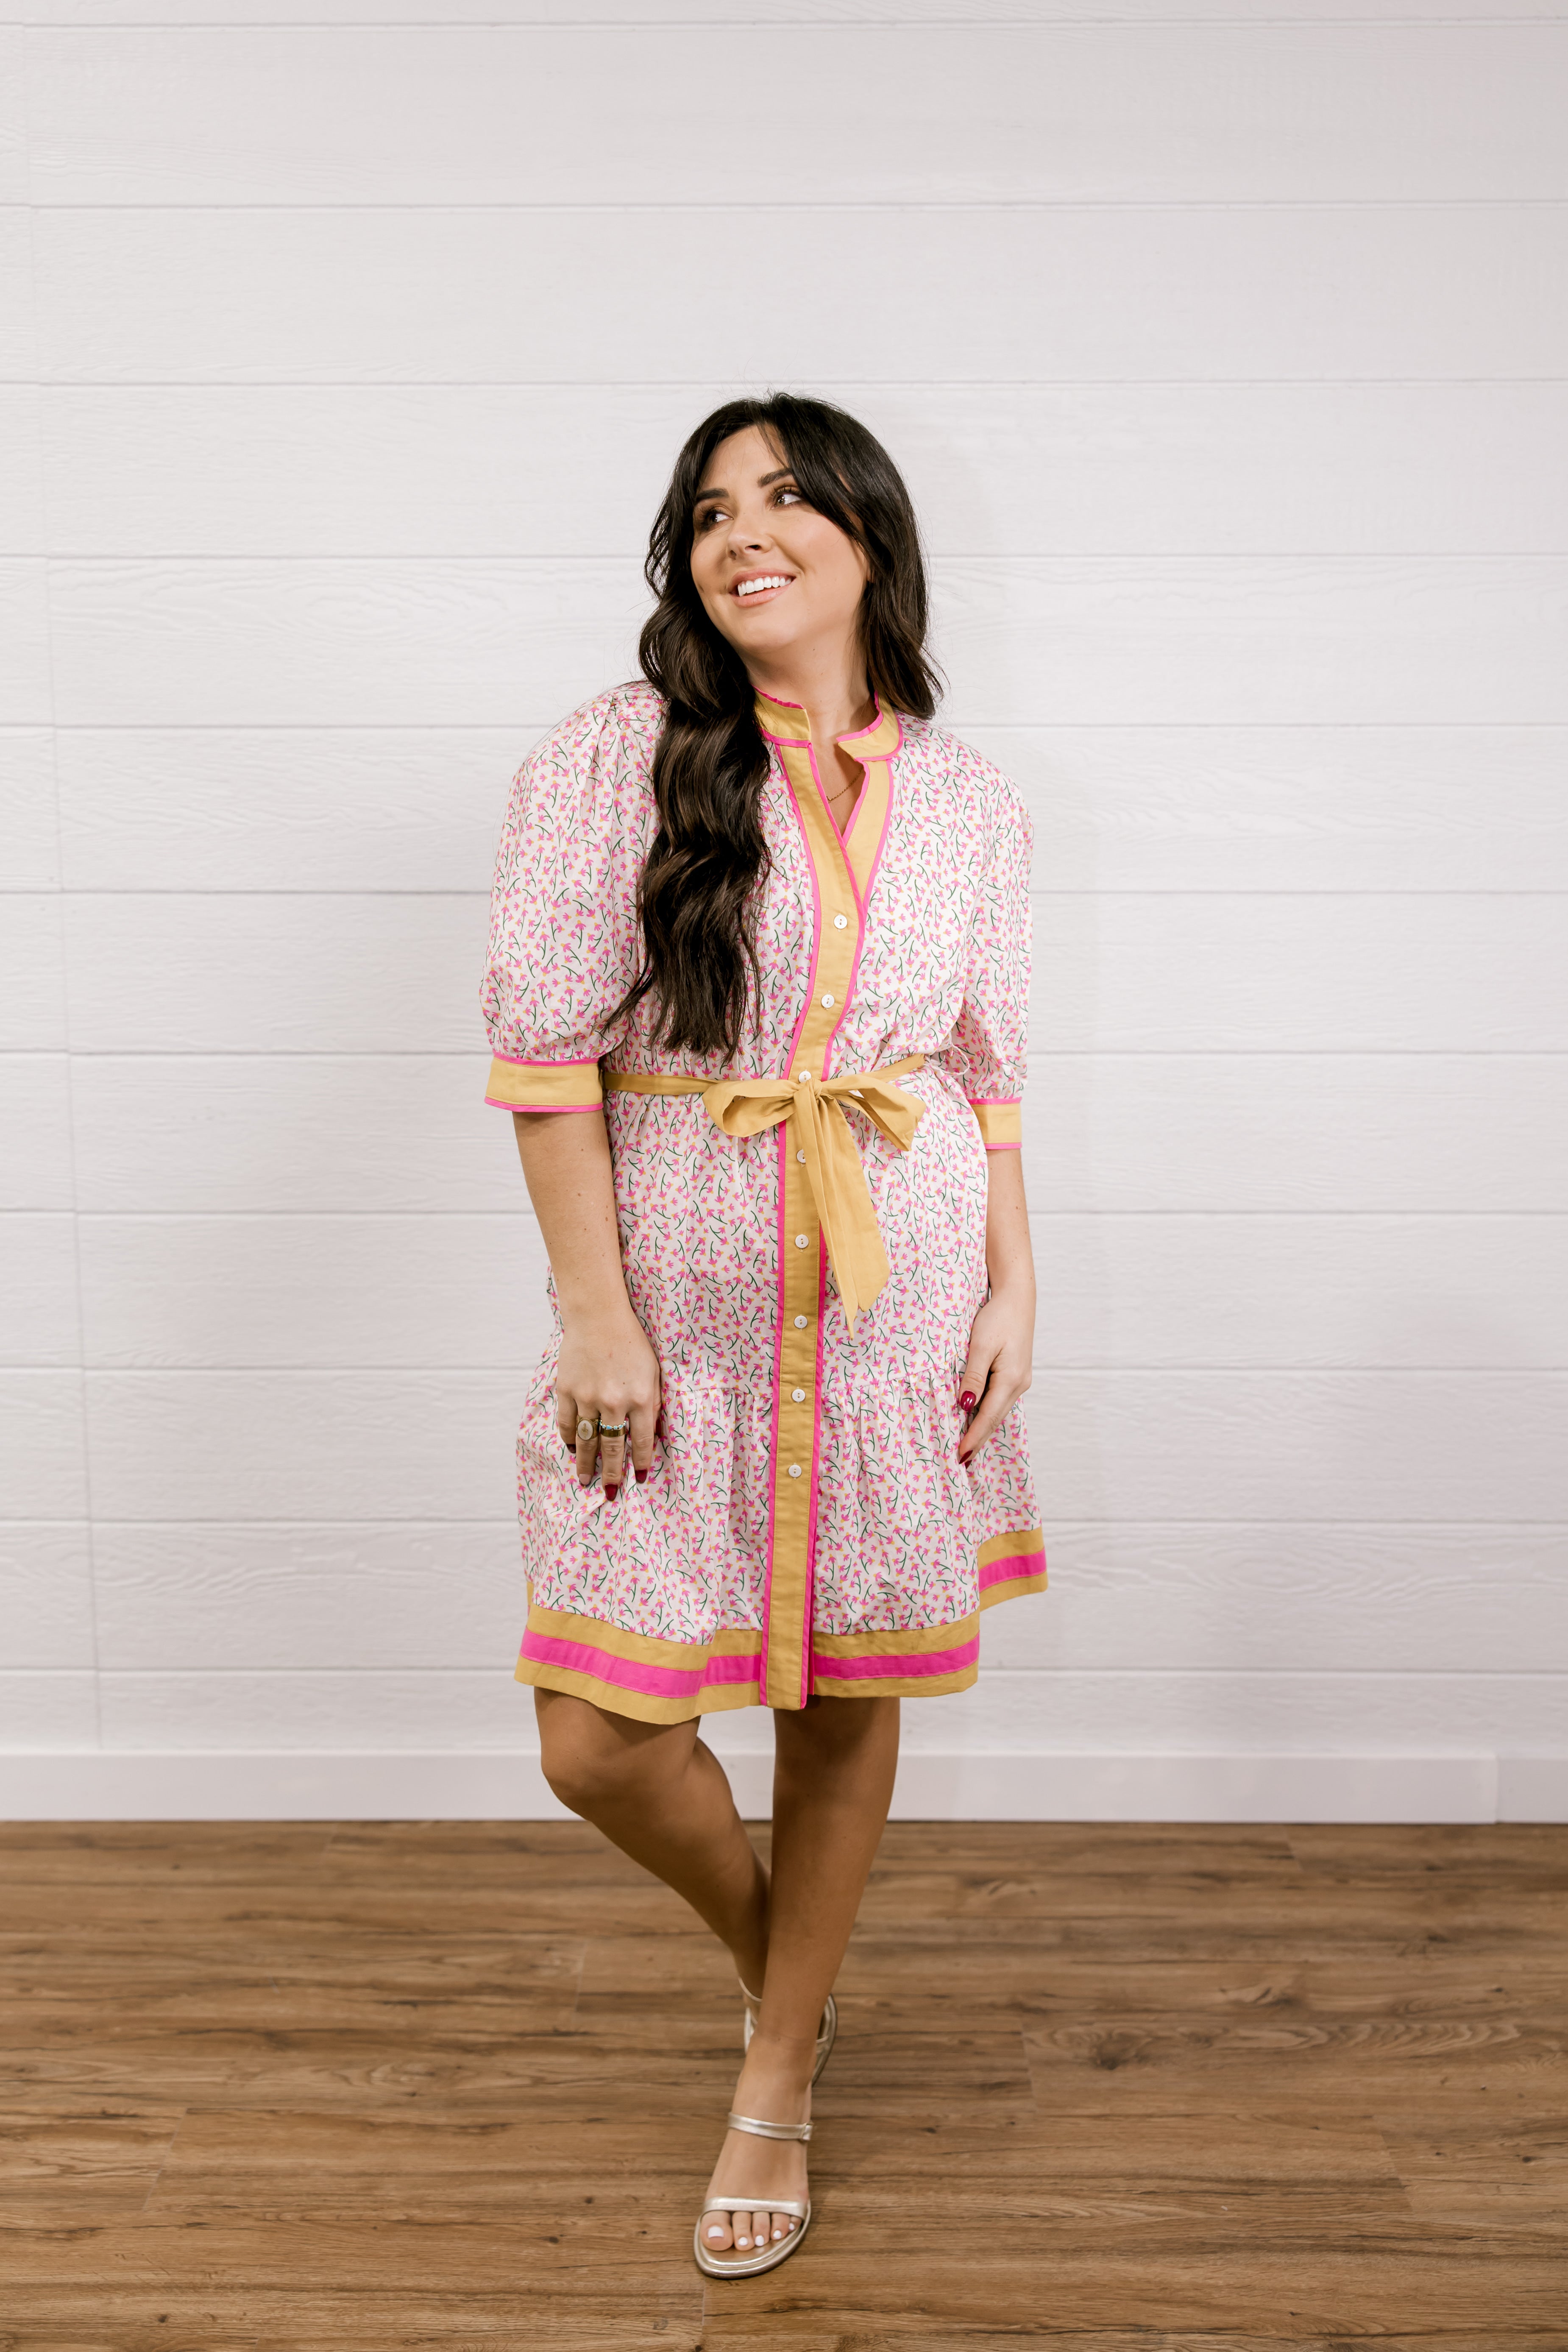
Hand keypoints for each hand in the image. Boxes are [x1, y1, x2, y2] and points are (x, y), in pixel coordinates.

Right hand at [555, 1305, 661, 1499]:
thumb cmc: (632, 1344)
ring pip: (587, 1440)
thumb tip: (648, 1437)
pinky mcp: (566, 1390)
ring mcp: (587, 1397)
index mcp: (640, 1398)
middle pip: (612, 1447)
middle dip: (612, 1474)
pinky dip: (570, 1439)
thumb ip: (652, 1404)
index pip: (641, 1441)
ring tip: (585, 1482)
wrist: (598, 1316)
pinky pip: (567, 1423)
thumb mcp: (653, 1373)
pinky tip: (572, 1450)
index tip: (638, 1480)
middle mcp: (614, 1402)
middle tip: (610, 1494)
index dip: (639, 1463)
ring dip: (586, 1464)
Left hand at [956, 1282, 1033, 1462]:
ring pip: (998, 1410)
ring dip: (983, 1428)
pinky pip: (1000, 1400)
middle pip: (995, 1419)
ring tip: (968, 1446)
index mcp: (1010, 1380)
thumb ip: (973, 1376)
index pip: (987, 1417)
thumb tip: (965, 1405)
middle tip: (961, 1460)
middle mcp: (1019, 1384)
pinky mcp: (1016, 1374)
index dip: (973, 1438)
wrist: (1017, 1298)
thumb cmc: (997, 1317)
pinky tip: (978, 1419)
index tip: (960, 1456)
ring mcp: (1020, 1380)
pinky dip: (988, 1413)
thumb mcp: (980, 1345)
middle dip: (978, 1440)